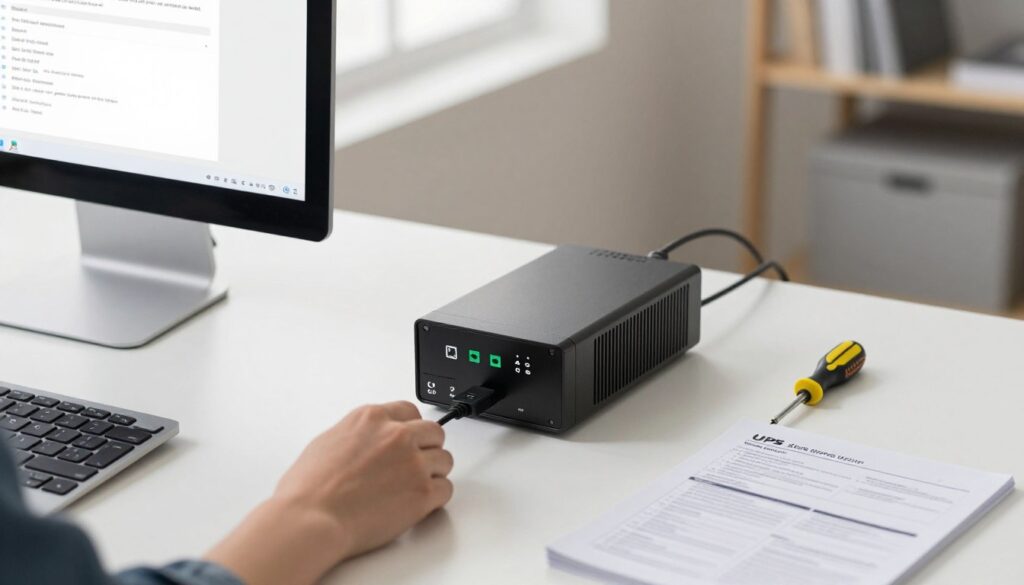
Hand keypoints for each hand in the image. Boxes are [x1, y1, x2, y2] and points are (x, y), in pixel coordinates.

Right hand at [206, 402, 453, 584]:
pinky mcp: (422, 493)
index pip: (410, 411)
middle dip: (427, 448)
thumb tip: (367, 443)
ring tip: (414, 488)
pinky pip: (446, 489)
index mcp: (372, 418)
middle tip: (416, 465)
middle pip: (434, 432)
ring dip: (433, 473)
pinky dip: (435, 498)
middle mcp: (397, 435)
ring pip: (445, 460)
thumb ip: (358, 436)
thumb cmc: (308, 489)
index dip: (411, 429)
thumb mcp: (327, 442)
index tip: (410, 440)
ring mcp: (413, 463)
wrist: (310, 519)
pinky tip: (418, 504)